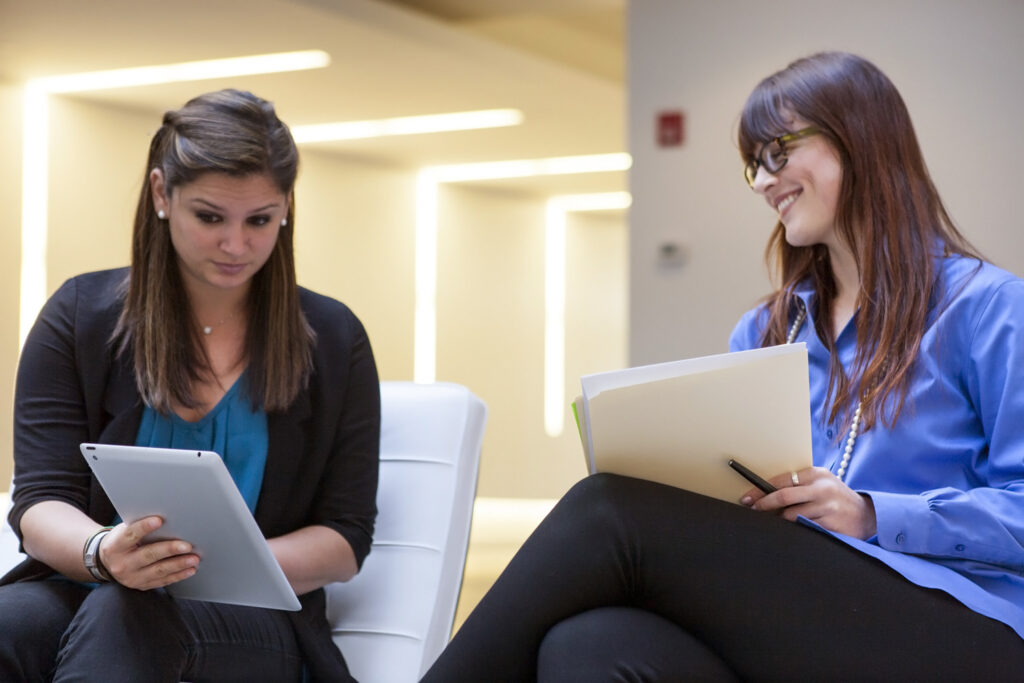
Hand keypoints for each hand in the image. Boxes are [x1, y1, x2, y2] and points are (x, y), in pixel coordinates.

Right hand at [98, 516, 199, 589]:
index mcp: (115, 546)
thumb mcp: (123, 531)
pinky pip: (162, 581)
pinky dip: (178, 575)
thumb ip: (139, 526)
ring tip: (194, 559)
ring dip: (179, 564)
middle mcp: (122, 564)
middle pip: (148, 555)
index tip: (159, 520)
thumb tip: (166, 518)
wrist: (107, 562)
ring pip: (158, 571)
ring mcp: (131, 578)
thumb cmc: (121, 541)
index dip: (144, 527)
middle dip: (169, 550)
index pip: (130, 535)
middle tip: (187, 546)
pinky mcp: (141, 586)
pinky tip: (190, 569)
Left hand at [740, 466, 877, 538]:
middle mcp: (822, 488)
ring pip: (791, 516)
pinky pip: (804, 528)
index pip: (781, 480)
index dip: (761, 490)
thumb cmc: (836, 499)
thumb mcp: (821, 484)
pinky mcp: (831, 524)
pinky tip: (793, 530)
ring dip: (779, 521)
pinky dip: (795, 529)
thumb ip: (799, 486)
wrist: (867, 516)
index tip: (747, 498)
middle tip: (752, 511)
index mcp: (816, 474)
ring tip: (775, 522)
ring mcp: (827, 507)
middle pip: (783, 496)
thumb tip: (765, 494)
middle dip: (763, 505)